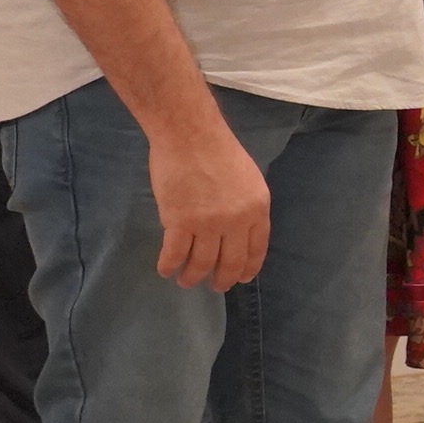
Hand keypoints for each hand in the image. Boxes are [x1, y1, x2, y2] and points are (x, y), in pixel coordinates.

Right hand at [148, 119, 271, 291]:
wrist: (190, 136)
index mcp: (257, 210)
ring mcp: (207, 224)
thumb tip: (242, 231)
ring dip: (193, 277)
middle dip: (223, 279)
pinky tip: (166, 270)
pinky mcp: (178, 221)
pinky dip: (169, 266)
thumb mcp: (249, 180)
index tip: (241, 279)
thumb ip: (247, 207)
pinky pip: (174, 254)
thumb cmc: (220, 152)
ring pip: (201, 263)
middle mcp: (236, 222)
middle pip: (231, 262)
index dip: (248, 268)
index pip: (256, 249)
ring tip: (186, 282)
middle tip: (215, 287)